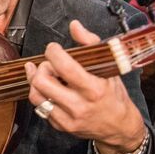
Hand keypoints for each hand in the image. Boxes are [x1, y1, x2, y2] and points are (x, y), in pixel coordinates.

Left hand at [24, 20, 146, 153]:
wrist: (119, 127)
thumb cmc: (113, 95)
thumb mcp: (109, 68)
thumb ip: (91, 44)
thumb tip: (74, 25)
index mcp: (94, 89)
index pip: (64, 67)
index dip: (53, 53)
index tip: (54, 49)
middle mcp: (80, 105)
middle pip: (43, 82)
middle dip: (42, 67)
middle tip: (50, 65)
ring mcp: (68, 118)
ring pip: (35, 95)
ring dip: (36, 81)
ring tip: (45, 75)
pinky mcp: (60, 126)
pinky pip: (39, 108)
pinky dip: (40, 95)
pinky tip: (48, 89)